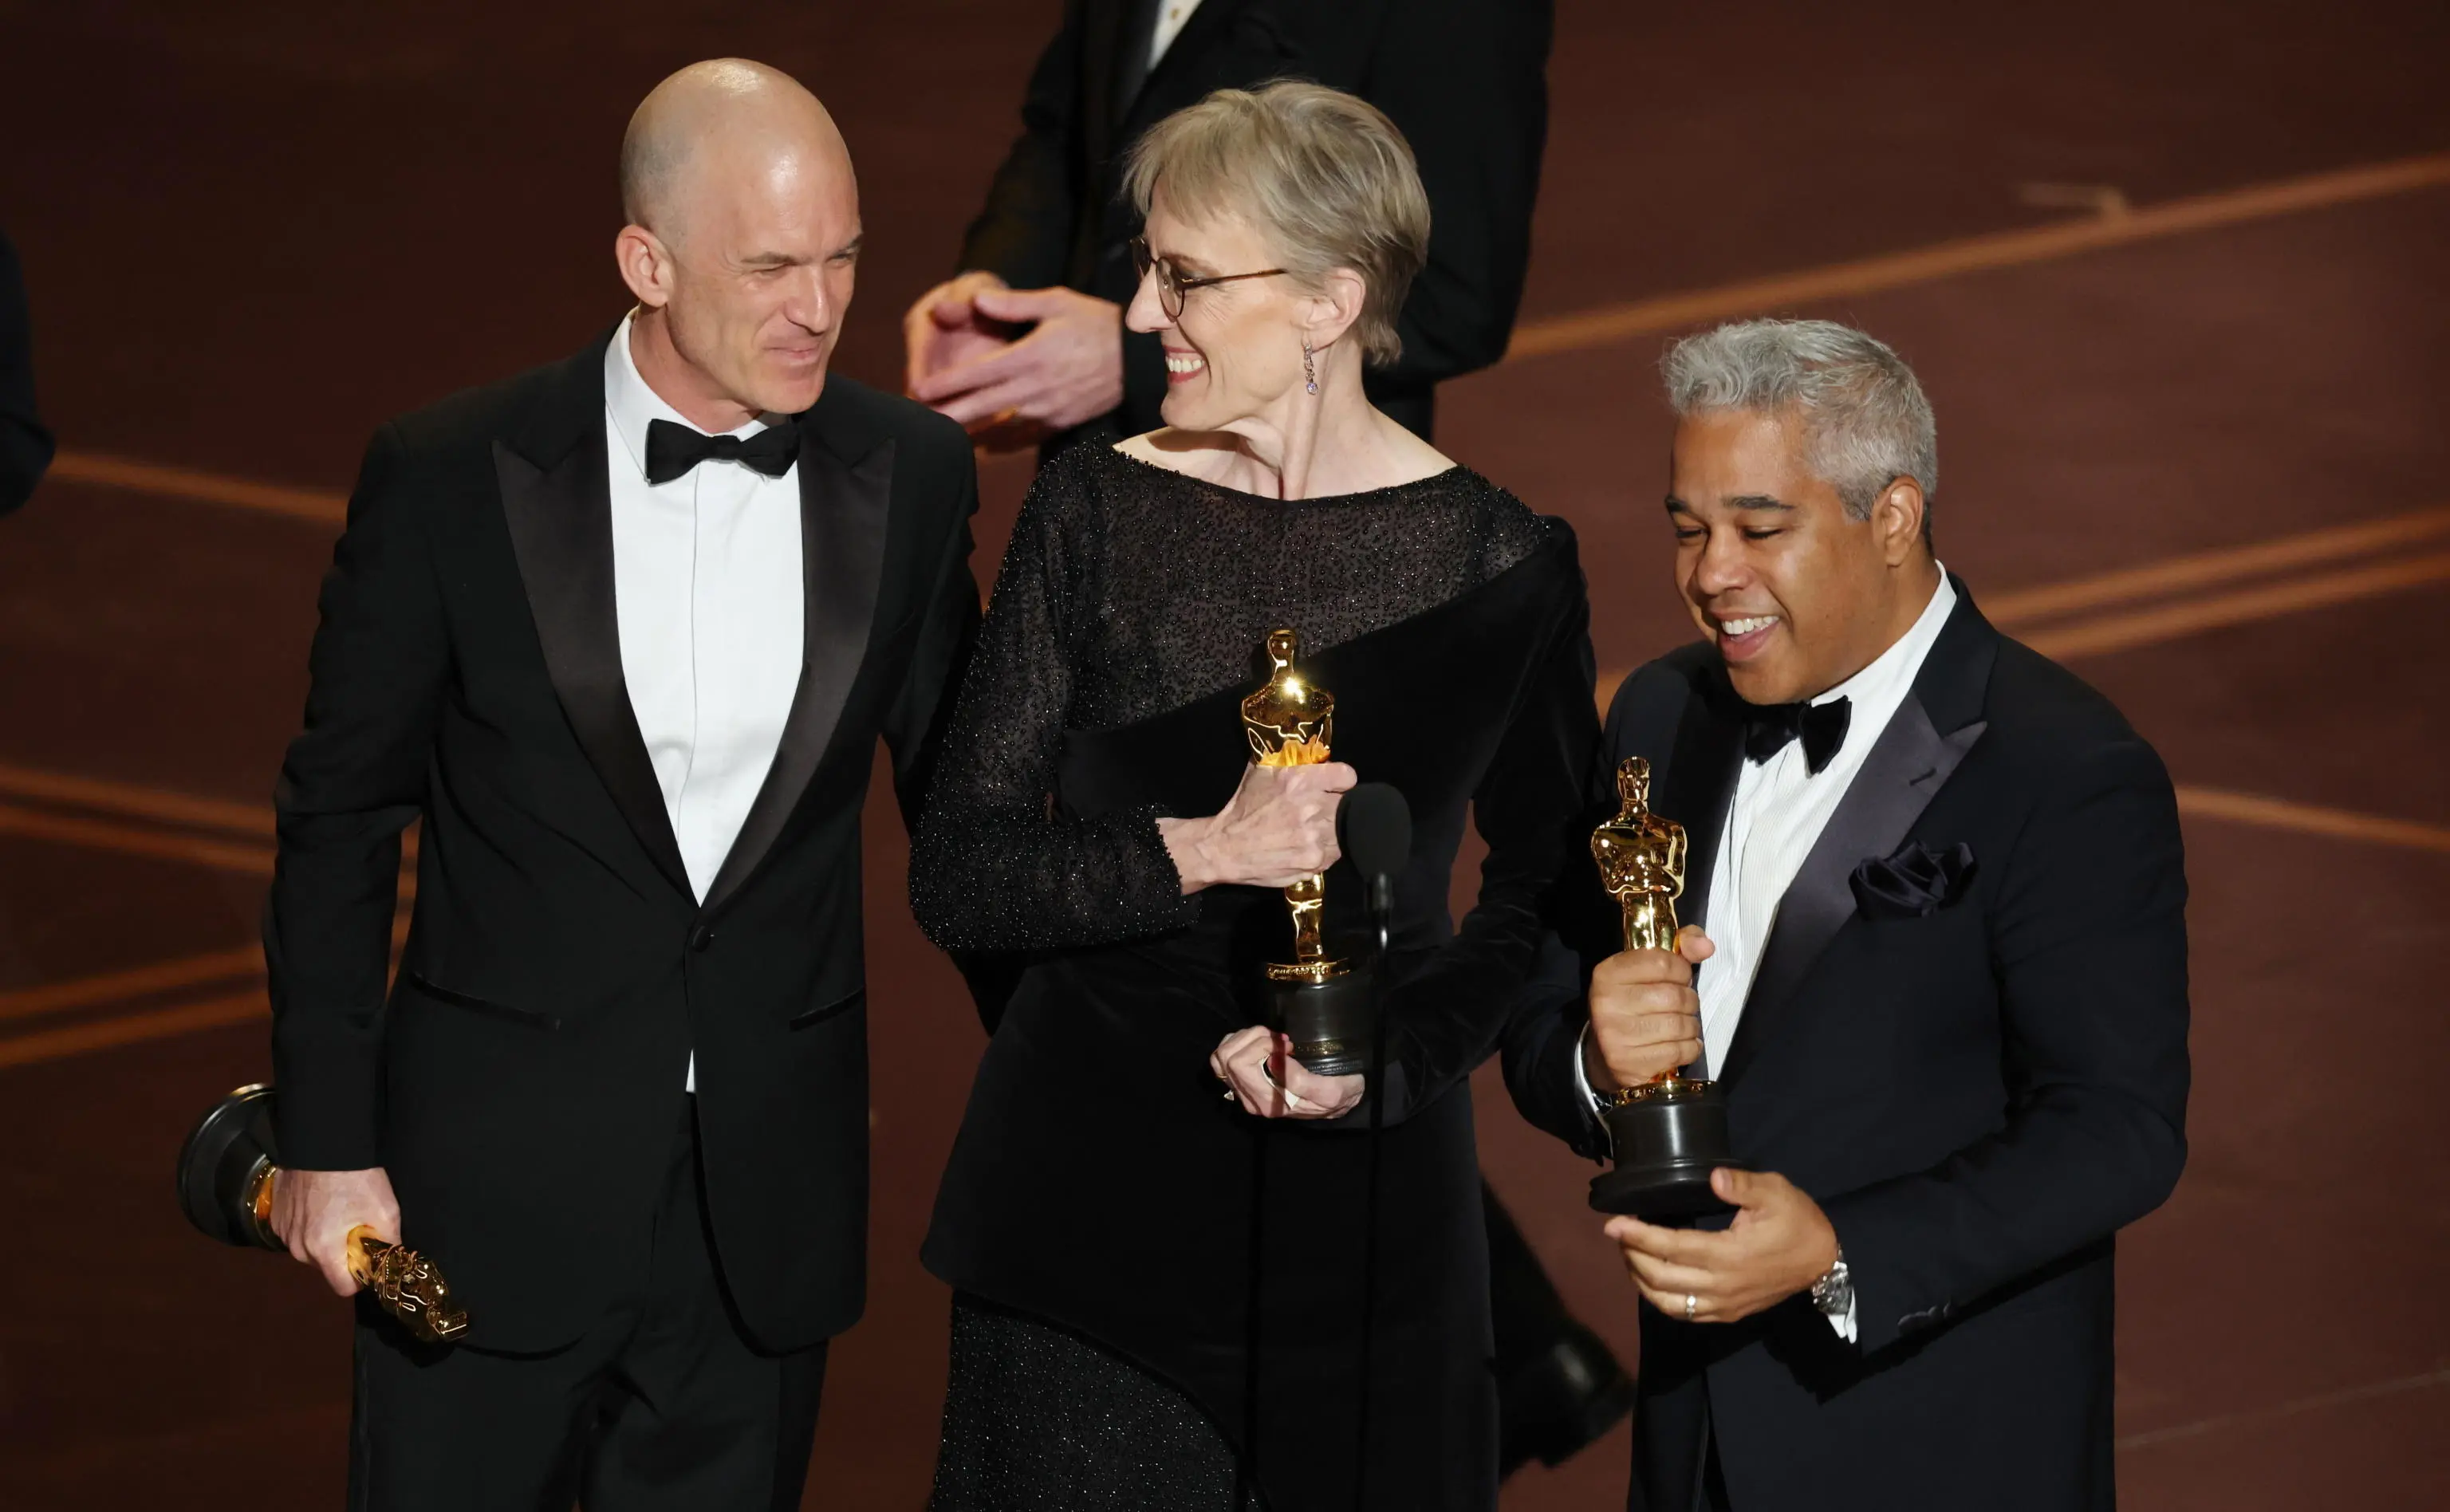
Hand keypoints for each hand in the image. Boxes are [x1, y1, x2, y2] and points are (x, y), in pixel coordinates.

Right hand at [270, 1166, 400, 1297]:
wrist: (323, 1145)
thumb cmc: (357, 1178)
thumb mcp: (386, 1211)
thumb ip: (390, 1244)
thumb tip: (391, 1262)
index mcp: (324, 1250)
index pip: (343, 1288)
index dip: (361, 1278)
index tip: (369, 1261)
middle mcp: (298, 1248)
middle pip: (326, 1268)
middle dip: (342, 1256)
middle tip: (356, 1228)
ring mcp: (283, 1232)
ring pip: (310, 1251)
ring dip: (324, 1240)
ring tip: (338, 1212)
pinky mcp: (275, 1218)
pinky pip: (295, 1234)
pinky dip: (308, 1226)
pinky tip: (320, 1204)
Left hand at [909, 285, 1124, 440]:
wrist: (1138, 359)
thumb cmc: (1095, 323)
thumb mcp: (1056, 302)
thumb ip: (1013, 304)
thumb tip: (976, 301)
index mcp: (1028, 355)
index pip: (976, 373)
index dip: (945, 384)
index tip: (919, 391)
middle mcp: (1034, 387)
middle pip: (981, 406)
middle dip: (948, 414)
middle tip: (920, 421)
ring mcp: (1047, 409)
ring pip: (999, 424)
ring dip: (970, 428)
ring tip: (945, 433)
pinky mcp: (1060, 421)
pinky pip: (1024, 435)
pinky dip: (1001, 441)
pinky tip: (984, 444)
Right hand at [1158, 761, 1354, 892]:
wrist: (1226, 847)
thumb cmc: (1243, 808)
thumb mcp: (1260, 772)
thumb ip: (1286, 759)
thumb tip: (1308, 750)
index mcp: (1300, 780)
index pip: (1346, 776)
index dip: (1341, 782)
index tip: (1334, 787)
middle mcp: (1311, 808)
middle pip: (1346, 806)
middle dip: (1333, 808)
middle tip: (1319, 812)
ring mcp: (1315, 838)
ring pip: (1341, 832)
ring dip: (1330, 831)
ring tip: (1311, 832)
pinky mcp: (1314, 861)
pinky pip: (1332, 855)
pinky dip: (1322, 852)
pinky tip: (1304, 848)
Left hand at [1212, 1027, 1362, 1119]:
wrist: (1339, 1102)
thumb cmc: (1339, 1093)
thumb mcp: (1331, 1091)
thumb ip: (1302, 1081)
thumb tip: (1272, 1061)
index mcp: (1267, 1102)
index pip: (1238, 1064)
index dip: (1260, 1044)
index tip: (1288, 1045)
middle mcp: (1249, 1099)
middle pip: (1226, 1057)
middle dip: (1253, 1037)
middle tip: (1280, 1039)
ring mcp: (1243, 1090)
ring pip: (1221, 1054)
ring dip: (1245, 1038)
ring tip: (1271, 1039)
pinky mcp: (1243, 1080)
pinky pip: (1224, 1055)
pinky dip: (1241, 1041)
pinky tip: (1262, 1042)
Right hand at [1583, 926, 1713, 1092]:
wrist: (1605, 1054)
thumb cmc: (1634, 1005)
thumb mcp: (1646, 971)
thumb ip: (1679, 950)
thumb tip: (1706, 946)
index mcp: (1608, 973)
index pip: (1661, 962)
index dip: (1681, 970)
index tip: (1679, 978)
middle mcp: (1607, 1003)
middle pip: (1674, 995)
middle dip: (1689, 1000)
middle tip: (1682, 1005)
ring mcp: (1616, 1036)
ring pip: (1679, 1025)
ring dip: (1691, 1026)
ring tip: (1683, 1026)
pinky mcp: (1629, 1063)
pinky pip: (1679, 1051)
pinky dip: (1690, 1048)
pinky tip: (1681, 1045)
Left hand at [1602, 1167, 1838, 1323]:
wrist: (1824, 1262)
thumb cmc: (1798, 1222)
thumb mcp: (1775, 1192)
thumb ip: (1742, 1185)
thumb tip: (1712, 1177)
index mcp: (1730, 1254)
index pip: (1672, 1246)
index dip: (1638, 1235)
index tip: (1613, 1223)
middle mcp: (1721, 1285)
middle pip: (1661, 1277)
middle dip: (1632, 1255)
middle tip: (1617, 1234)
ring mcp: (1723, 1305)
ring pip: (1667, 1303)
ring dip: (1641, 1280)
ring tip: (1628, 1255)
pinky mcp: (1728, 1314)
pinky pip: (1685, 1314)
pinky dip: (1660, 1300)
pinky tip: (1651, 1281)